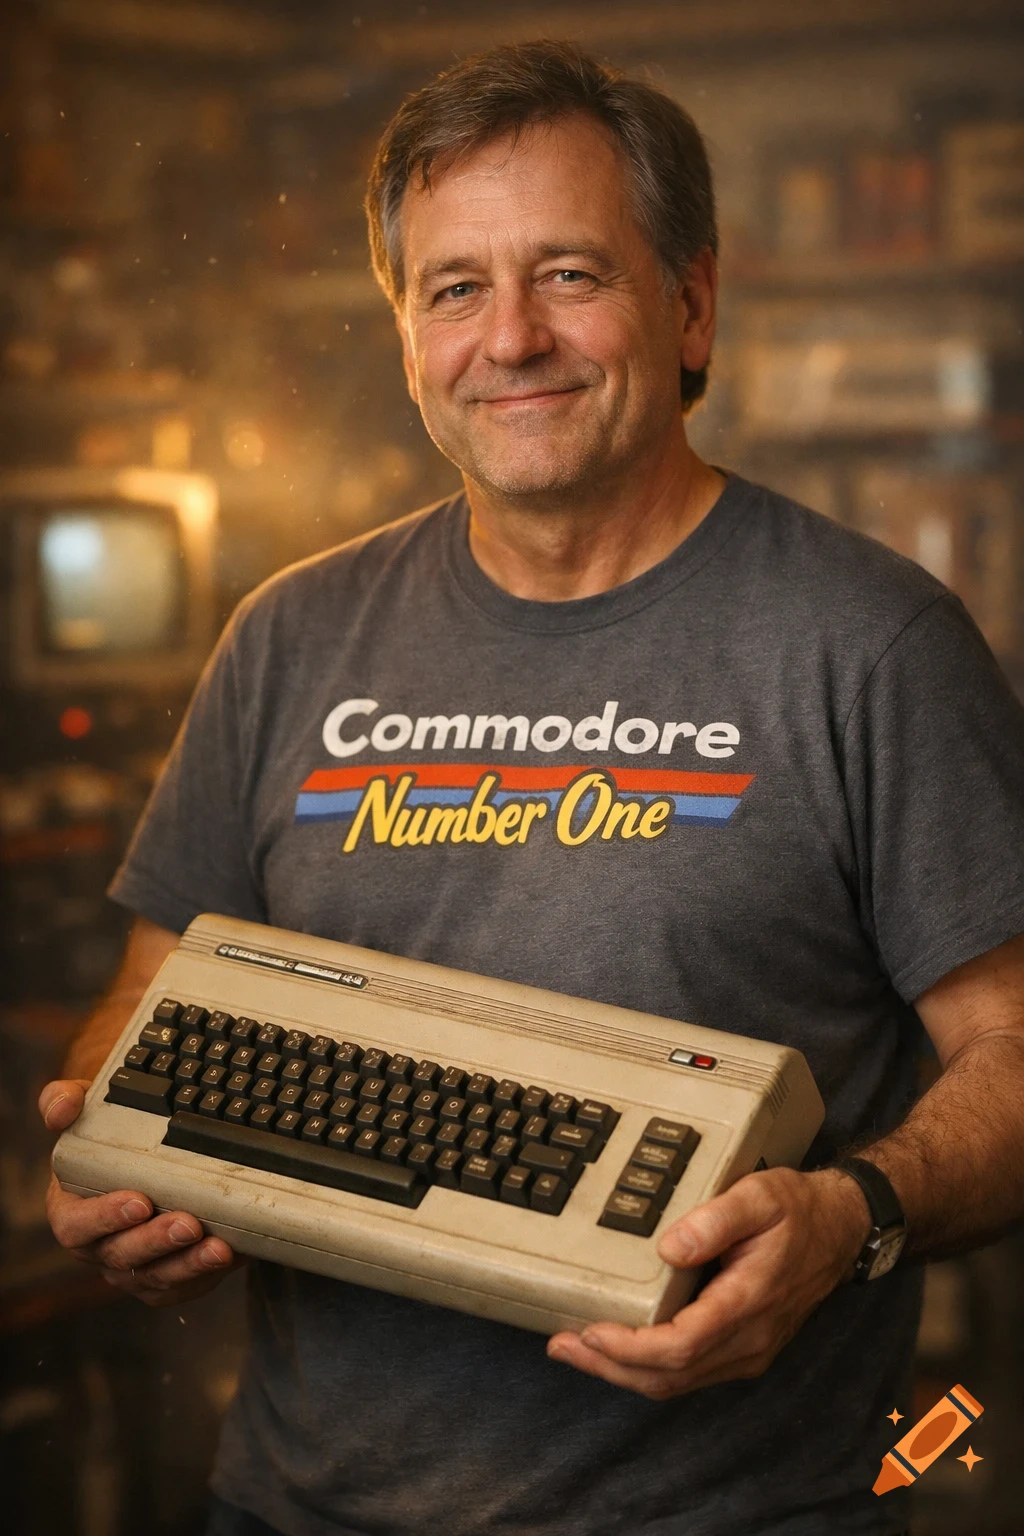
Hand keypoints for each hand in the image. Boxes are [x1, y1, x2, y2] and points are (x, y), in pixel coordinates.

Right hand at [40, 1078, 245, 1306]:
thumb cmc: (109, 1131)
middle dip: (156, 1242)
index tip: (139, 1201)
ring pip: (156, 1278)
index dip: (104, 1218)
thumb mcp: (86, 1107)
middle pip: (121, 1256)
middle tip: (188, 1224)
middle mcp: (98, 1245)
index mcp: (71, 1208)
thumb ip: (65, 1101)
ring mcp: (130, 1267)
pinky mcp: (163, 1279)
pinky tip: (233, 1254)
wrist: (142, 1146)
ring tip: (219, 1248)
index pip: (75, 1225)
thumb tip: (61, 1110)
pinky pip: (182, 1287)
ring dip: (187, 1265)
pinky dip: (207, 1274)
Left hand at [547, 1166, 870, 1398]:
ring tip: (576, 1347)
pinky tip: (618, 1346)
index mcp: (749, 1303)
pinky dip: (647, 1366)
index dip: (630, 1348)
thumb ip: (715, 1219)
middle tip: (561, 1345)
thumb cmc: (798, 1209)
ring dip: (622, 1372)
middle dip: (610, 1367)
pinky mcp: (741, 1347)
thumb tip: (669, 1248)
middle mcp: (748, 1340)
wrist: (842, 1228)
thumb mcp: (760, 1196)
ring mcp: (746, 1350)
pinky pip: (688, 1371)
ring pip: (676, 1381)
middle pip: (670, 1376)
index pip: (681, 1346)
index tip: (590, 1330)